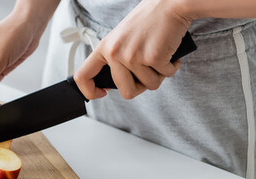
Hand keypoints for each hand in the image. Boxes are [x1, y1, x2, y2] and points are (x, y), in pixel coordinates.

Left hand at [74, 0, 191, 99]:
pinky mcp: (153, 57)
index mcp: (104, 47)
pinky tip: (171, 54)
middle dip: (141, 87)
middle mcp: (115, 53)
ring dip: (159, 75)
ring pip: (149, 85)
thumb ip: (116, 58)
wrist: (169, 4)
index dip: (90, 91)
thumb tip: (114, 84)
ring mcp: (133, 56)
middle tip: (148, 72)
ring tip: (160, 57)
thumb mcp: (121, 38)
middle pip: (126, 91)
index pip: (83, 76)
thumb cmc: (148, 21)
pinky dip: (171, 67)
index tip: (102, 93)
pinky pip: (165, 75)